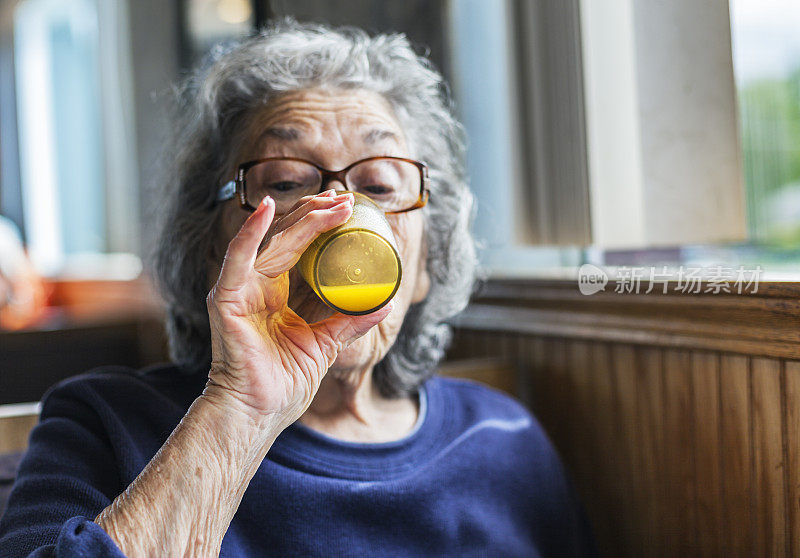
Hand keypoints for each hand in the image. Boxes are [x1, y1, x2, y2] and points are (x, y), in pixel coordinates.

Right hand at [203, 190, 391, 428]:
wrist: (258, 414)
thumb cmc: (284, 384)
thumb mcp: (326, 344)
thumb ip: (350, 321)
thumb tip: (386, 303)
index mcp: (278, 294)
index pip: (301, 248)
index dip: (322, 225)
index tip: (348, 209)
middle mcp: (258, 285)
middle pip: (289, 238)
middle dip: (318, 214)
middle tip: (347, 200)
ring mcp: (242, 289)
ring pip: (274, 242)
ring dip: (303, 219)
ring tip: (332, 203)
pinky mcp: (228, 298)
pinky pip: (238, 258)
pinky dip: (250, 232)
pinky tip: (265, 209)